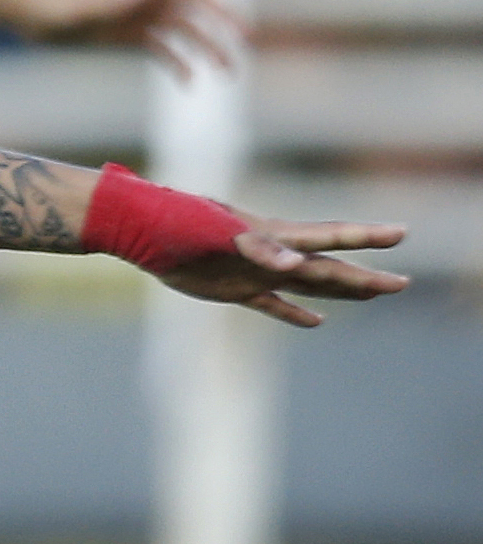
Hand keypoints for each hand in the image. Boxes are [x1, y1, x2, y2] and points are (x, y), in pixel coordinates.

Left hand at [11, 0, 246, 78]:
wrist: (26, 10)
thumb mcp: (84, 1)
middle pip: (199, 4)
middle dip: (226, 20)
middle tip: (249, 39)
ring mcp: (141, 14)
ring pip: (187, 30)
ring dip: (210, 49)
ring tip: (230, 73)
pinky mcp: (129, 34)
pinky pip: (163, 49)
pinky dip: (178, 64)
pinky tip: (191, 84)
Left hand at [145, 215, 408, 327]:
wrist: (139, 230)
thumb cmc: (177, 221)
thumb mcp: (216, 230)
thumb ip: (258, 247)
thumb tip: (295, 264)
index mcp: (274, 235)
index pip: (329, 236)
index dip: (365, 236)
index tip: (400, 233)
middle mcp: (273, 254)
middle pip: (328, 267)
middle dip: (366, 275)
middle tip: (404, 283)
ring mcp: (255, 272)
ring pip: (309, 285)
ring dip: (342, 291)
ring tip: (376, 294)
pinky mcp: (233, 289)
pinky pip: (272, 305)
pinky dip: (295, 313)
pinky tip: (318, 322)